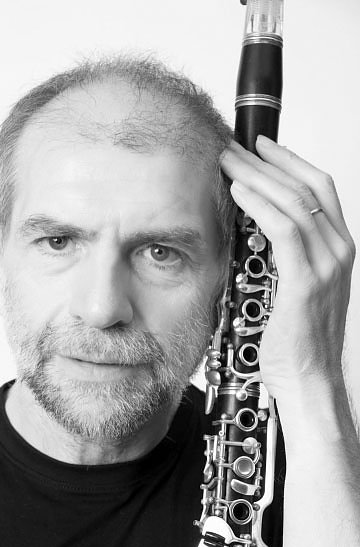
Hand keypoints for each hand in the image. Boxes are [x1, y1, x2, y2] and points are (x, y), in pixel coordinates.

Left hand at [220, 136, 355, 403]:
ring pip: (294, 201)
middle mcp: (339, 250)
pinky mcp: (307, 281)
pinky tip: (239, 192)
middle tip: (234, 147)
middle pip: (307, 186)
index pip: (320, 188)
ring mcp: (327, 264)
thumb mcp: (294, 288)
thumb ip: (284, 256)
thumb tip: (253, 229)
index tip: (262, 147)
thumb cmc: (295, 340)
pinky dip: (260, 205)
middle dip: (267, 161)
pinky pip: (284, 229)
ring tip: (227, 162)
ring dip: (257, 176)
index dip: (291, 161)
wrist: (308, 380)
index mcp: (338, 249)